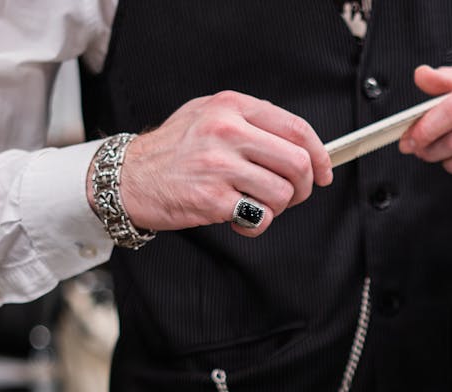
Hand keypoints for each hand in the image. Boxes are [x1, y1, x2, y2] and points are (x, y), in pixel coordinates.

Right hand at [95, 91, 333, 237]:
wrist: (128, 177)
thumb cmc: (173, 150)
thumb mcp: (207, 115)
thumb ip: (251, 122)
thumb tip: (301, 145)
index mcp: (231, 107)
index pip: (296, 128)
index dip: (319, 155)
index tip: (324, 172)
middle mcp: (227, 131)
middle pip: (298, 163)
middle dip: (304, 187)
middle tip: (292, 195)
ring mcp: (220, 165)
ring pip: (283, 193)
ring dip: (277, 208)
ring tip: (254, 205)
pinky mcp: (213, 199)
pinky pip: (260, 218)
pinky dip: (256, 225)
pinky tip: (239, 219)